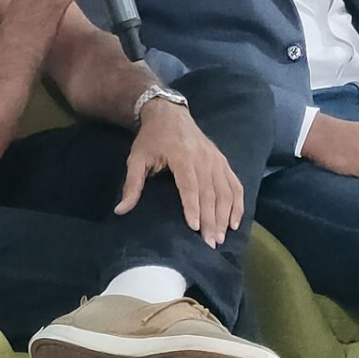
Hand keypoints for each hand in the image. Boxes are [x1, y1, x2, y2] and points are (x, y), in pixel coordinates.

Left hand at [116, 100, 245, 246]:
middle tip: (210, 243)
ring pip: (225, 191)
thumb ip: (132, 184)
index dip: (193, 207)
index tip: (195, 228)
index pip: (190, 186)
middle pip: (210, 193)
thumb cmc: (152, 138)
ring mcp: (216, 160)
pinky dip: (238, 204)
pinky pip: (235, 185)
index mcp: (182, 156)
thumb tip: (121, 210)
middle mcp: (203, 158)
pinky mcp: (223, 162)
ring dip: (225, 216)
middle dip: (211, 220)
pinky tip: (234, 222)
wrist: (170, 113)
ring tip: (221, 237)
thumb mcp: (137, 158)